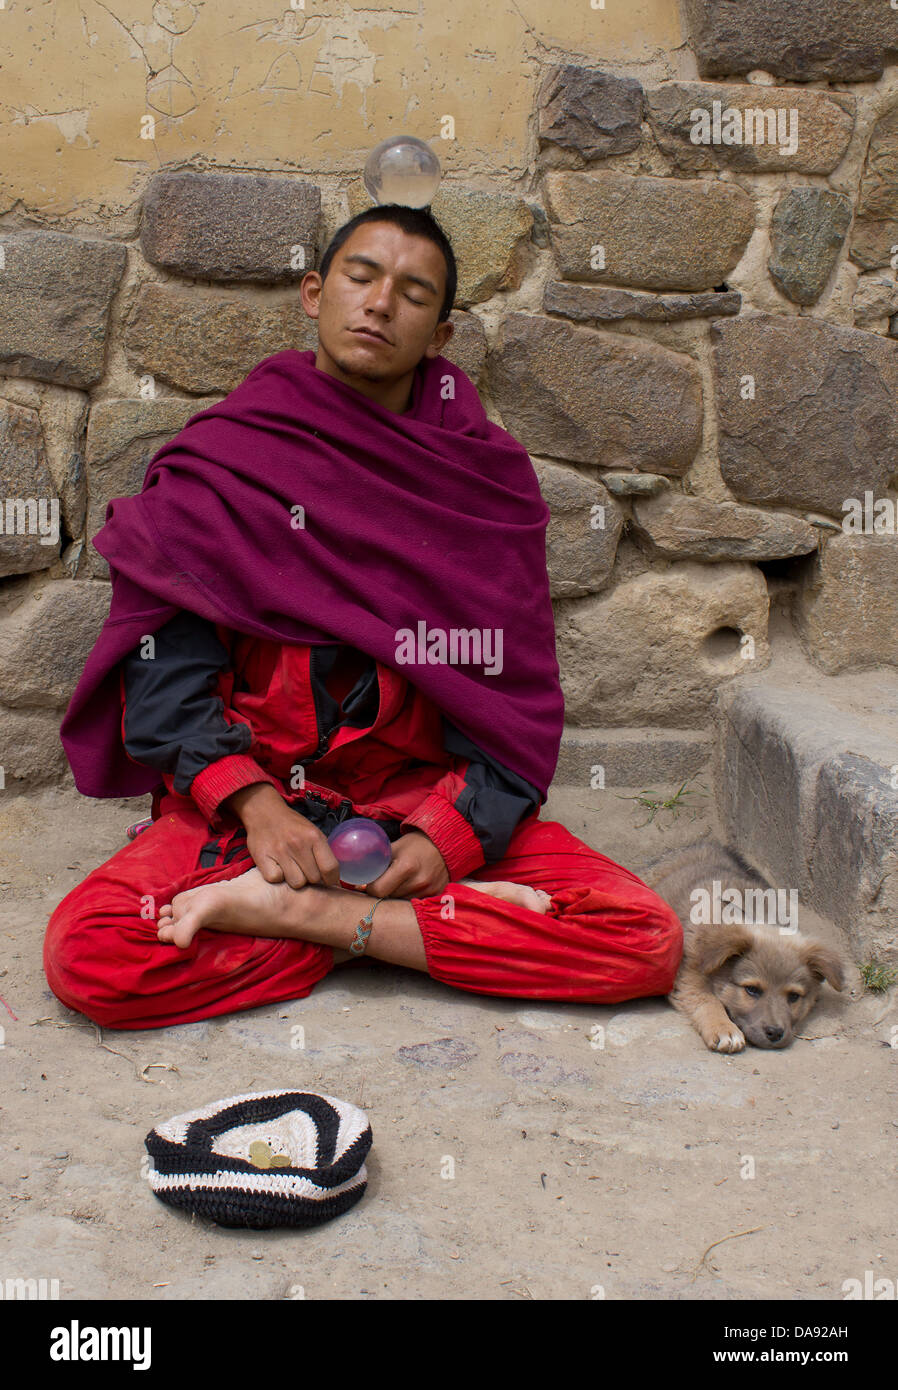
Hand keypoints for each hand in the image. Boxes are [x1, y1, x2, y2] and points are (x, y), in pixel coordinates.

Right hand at [225, 783, 340, 889]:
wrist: (264, 812)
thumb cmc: (292, 826)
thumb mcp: (313, 832)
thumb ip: (323, 852)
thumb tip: (333, 878)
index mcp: (314, 837)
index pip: (330, 868)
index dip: (332, 879)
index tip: (329, 881)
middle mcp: (298, 844)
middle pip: (314, 879)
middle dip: (312, 878)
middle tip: (305, 870)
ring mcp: (280, 851)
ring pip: (296, 883)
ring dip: (295, 879)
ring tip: (291, 868)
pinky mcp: (262, 858)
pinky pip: (276, 880)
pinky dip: (277, 877)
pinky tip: (277, 867)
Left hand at [361, 830, 449, 899]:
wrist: (443, 845)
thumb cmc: (414, 845)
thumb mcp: (393, 848)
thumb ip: (377, 864)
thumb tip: (357, 884)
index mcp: (406, 867)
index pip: (378, 891)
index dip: (369, 888)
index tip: (368, 883)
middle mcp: (419, 882)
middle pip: (389, 898)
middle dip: (381, 892)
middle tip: (380, 883)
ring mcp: (428, 890)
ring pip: (400, 902)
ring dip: (394, 896)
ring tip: (395, 884)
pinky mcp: (435, 896)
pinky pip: (412, 903)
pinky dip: (407, 897)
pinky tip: (408, 887)